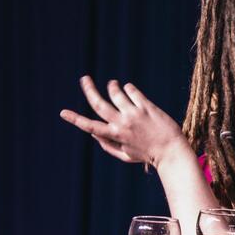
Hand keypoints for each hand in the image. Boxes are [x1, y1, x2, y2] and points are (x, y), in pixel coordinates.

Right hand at [60, 76, 185, 166]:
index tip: (62, 112)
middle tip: (84, 79)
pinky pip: (131, 90)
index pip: (90, 127)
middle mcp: (122, 123)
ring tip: (113, 85)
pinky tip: (130, 91)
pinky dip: (128, 88)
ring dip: (112, 86)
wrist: (172, 152)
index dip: (75, 119)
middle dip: (89, 89)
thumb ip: (108, 146)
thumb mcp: (126, 156)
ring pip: (115, 92)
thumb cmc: (149, 155)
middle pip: (99, 103)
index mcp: (115, 136)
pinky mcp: (146, 107)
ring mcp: (134, 114)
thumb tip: (93, 134)